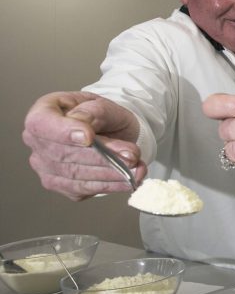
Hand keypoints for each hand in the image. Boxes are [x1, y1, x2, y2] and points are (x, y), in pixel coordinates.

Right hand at [22, 92, 143, 199]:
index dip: (63, 133)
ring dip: (110, 174)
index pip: (42, 124)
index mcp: (43, 112)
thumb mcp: (103, 105)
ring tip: (137, 169)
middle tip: (131, 156)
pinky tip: (129, 179)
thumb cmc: (102, 115)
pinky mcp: (61, 185)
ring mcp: (45, 166)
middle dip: (102, 157)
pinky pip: (84, 189)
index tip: (89, 137)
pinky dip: (110, 185)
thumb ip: (93, 113)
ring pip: (76, 175)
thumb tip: (83, 128)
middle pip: (64, 154)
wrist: (111, 130)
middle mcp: (37, 141)